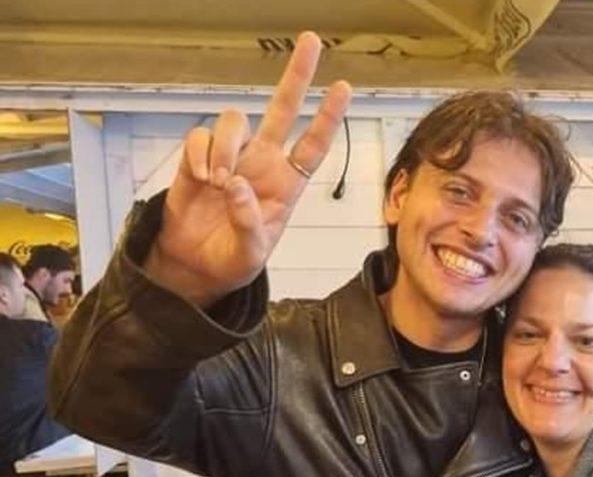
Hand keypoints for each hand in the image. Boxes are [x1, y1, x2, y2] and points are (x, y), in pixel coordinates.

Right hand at [148, 31, 352, 307]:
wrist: (195, 266)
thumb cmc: (233, 258)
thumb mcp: (251, 252)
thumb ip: (248, 222)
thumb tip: (236, 185)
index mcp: (287, 184)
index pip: (314, 144)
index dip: (328, 117)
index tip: (344, 87)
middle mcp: (263, 162)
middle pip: (282, 109)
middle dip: (297, 76)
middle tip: (310, 41)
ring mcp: (231, 157)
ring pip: (235, 121)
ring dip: (227, 146)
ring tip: (219, 181)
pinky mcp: (198, 159)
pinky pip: (199, 137)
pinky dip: (200, 154)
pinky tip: (201, 179)